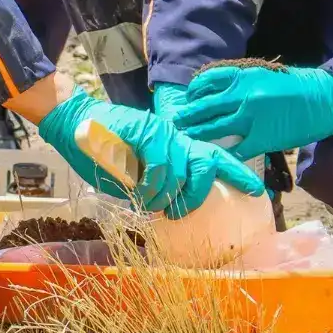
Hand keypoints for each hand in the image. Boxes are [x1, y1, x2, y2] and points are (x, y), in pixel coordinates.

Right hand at [38, 88, 263, 216]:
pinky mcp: (144, 130)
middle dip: (198, 192)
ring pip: (179, 171)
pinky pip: (158, 166)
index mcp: (174, 143)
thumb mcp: (134, 170)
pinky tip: (138, 189)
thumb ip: (156, 181)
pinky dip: (150, 184)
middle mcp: (172, 134)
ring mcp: (159, 131)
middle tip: (181, 210)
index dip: (236, 173)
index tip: (257, 192)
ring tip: (149, 202)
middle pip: (205, 162)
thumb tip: (171, 205)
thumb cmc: (102, 151)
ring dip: (164, 195)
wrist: (74, 122)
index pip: (213, 155)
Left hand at [176, 65, 332, 160]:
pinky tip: (213, 157)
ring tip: (185, 138)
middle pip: (204, 106)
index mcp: (241, 76)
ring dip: (198, 134)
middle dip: (187, 115)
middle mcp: (242, 95)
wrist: (321, 99)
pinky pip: (237, 148)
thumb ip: (240, 82)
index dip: (193, 91)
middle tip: (174, 122)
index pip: (206, 81)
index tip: (187, 98)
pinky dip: (224, 153)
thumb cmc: (293, 85)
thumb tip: (218, 93)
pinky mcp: (263, 138)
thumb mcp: (262, 74)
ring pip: (215, 128)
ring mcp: (251, 118)